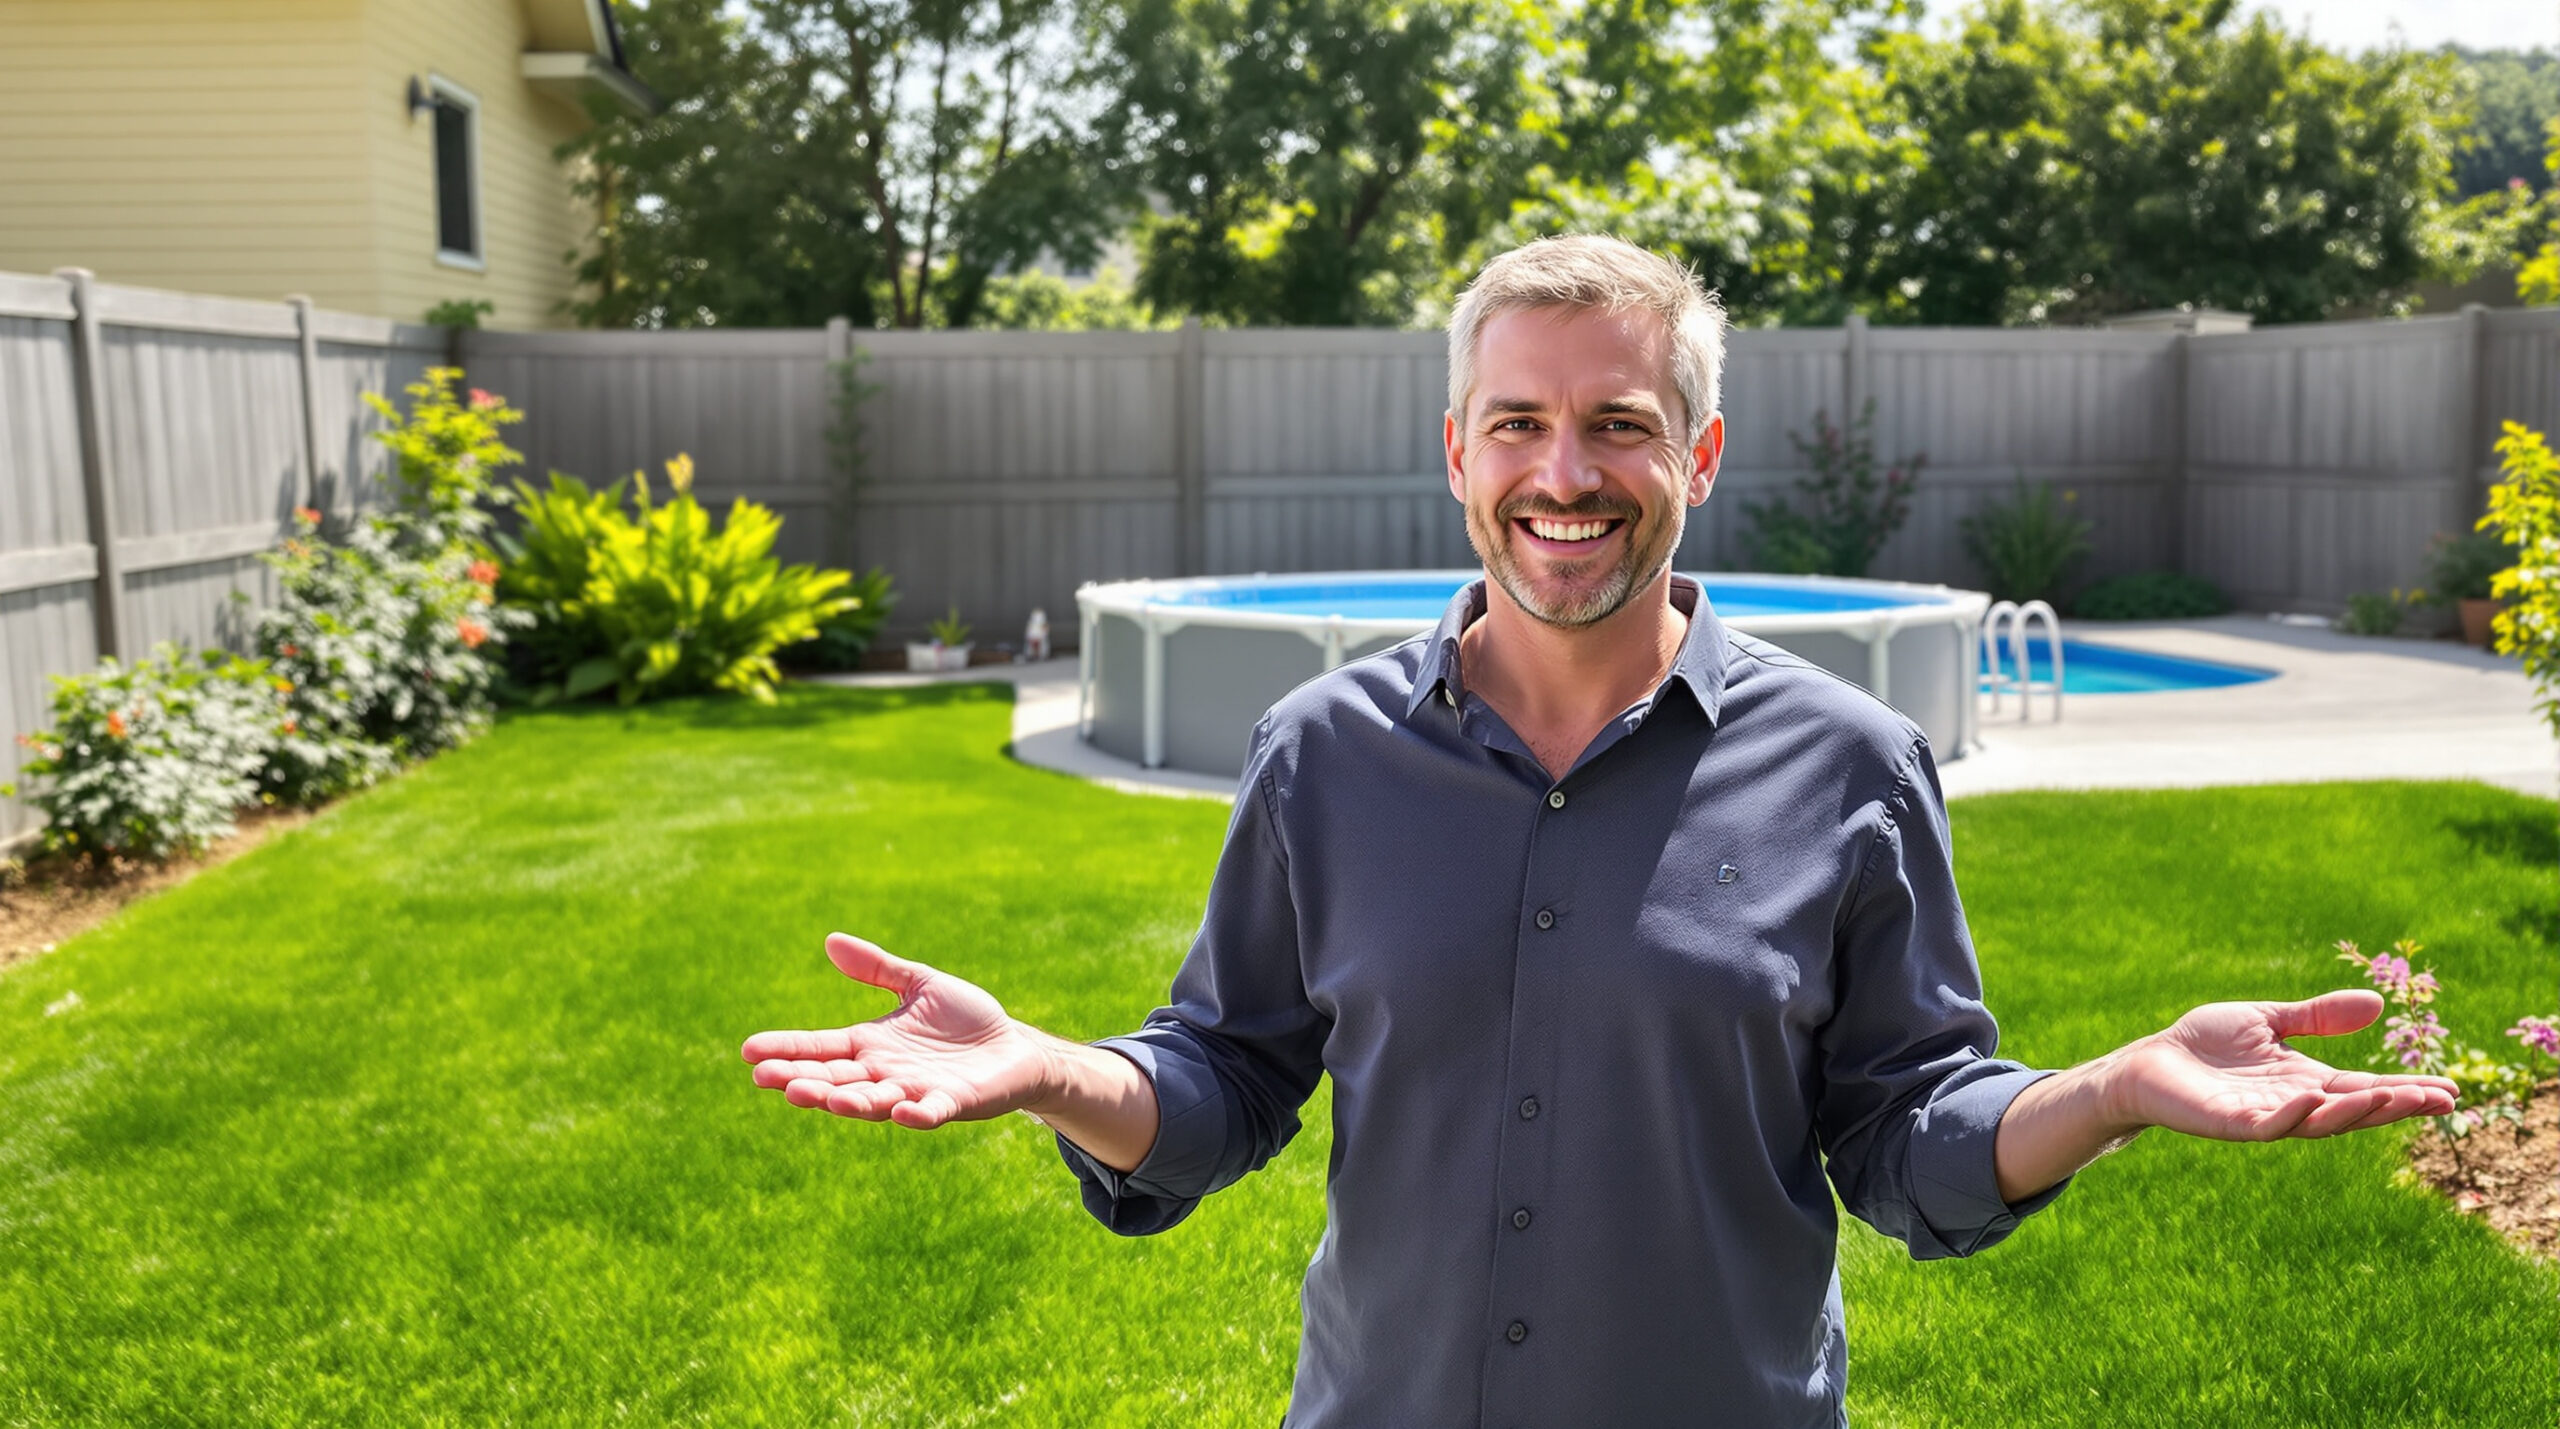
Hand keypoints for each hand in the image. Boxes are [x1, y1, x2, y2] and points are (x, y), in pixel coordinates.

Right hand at [741, 932, 1056, 1129]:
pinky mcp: (952, 1102)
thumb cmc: (965, 1020)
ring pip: (873, 1101)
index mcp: (871, 1046)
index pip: (820, 1048)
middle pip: (835, 1080)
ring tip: (818, 1097)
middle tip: (766, 1078)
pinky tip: (901, 1111)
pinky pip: (931, 1111)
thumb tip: (830, 940)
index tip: (748, 1051)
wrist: (1014, 1047)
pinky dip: (916, 1114)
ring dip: (848, 1101)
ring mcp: (915, 1092)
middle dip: (802, 1080)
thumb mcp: (918, 985)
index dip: (786, 1050)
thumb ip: (877, 969)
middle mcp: (885, 1074)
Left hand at [2110, 989, 2459, 1140]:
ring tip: (2391, 1097)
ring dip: (2357, 1112)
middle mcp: (2295, 1103)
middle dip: (2398, 1106)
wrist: (2150, 1061)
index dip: (2407, 1090)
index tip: (2451, 1089)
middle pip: (2356, 1110)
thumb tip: (2377, 1003)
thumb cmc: (2205, 1044)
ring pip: (2321, 1122)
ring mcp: (2266, 1117)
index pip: (2367, 1088)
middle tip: (2441, 1099)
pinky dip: (2294, 1113)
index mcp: (2308, 1080)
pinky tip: (2314, 1096)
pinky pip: (2270, 1125)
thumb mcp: (2269, 1020)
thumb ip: (2318, 1016)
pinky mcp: (2233, 1125)